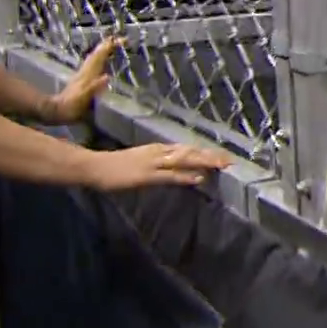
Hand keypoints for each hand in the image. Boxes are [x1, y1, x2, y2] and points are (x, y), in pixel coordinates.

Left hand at [43, 35, 121, 124]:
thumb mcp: (83, 98)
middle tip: (119, 38)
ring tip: (111, 45)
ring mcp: (82, 75)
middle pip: (96, 54)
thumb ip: (94, 87)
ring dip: (102, 50)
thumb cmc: (72, 106)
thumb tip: (107, 76)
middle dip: (107, 45)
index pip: (100, 57)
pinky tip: (101, 62)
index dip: (109, 47)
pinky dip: (98, 60)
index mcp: (88, 75)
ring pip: (93, 58)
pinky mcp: (81, 80)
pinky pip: (92, 65)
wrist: (57, 110)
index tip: (121, 40)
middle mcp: (85, 72)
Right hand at [88, 142, 233, 190]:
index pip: (187, 149)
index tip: (223, 155)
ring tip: (222, 165)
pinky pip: (170, 176)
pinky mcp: (146, 175)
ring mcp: (153, 163)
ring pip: (184, 160)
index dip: (206, 152)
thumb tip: (177, 169)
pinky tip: (199, 178)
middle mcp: (159, 152)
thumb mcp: (142, 161)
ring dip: (204, 162)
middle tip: (231, 160)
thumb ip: (160, 164)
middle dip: (211, 156)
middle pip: (190, 152)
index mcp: (159, 149)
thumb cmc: (117, 166)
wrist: (95, 167)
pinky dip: (185, 176)